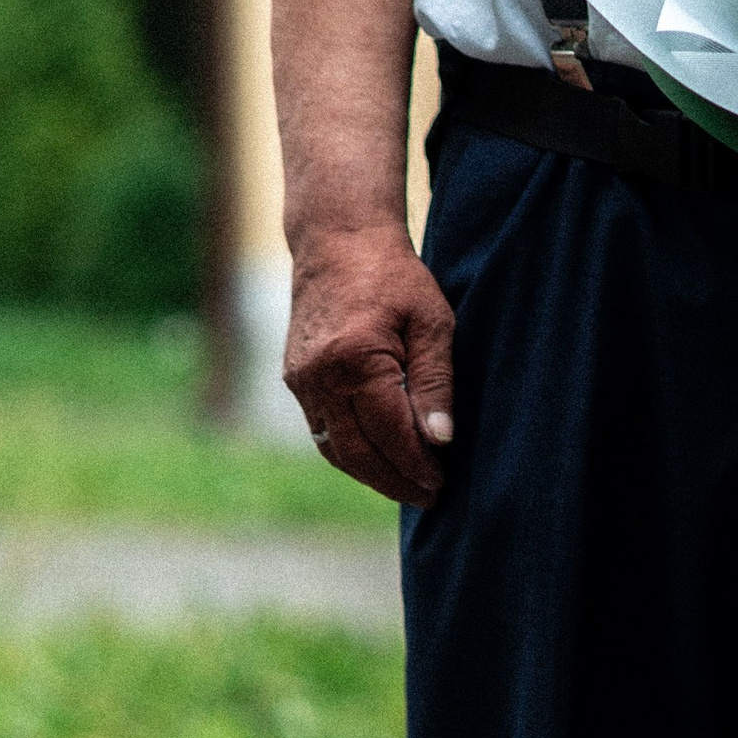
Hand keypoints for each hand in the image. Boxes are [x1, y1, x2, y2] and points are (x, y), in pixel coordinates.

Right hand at [283, 223, 456, 506]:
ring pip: (335, 448)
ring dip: (371, 474)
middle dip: (395, 481)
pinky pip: (322, 430)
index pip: (390, 434)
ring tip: (409, 485)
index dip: (417, 466)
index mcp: (356, 359)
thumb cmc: (394, 277)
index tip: (443, 484)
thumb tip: (441, 440)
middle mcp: (320, 376)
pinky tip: (380, 459)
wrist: (337, 241)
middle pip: (358, 452)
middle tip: (430, 496)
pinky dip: (351, 452)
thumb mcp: (432, 321)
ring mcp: (300, 380)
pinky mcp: (294, 379)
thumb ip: (437, 382)